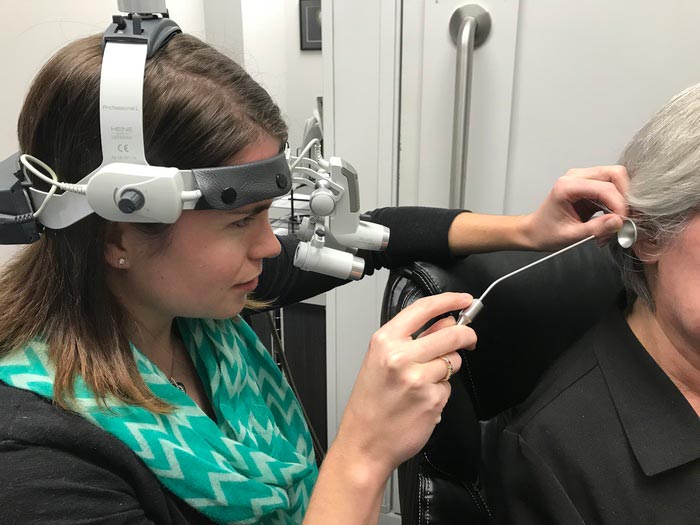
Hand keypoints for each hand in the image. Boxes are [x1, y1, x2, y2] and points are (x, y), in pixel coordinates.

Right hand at [332, 293, 475, 480]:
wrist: (363, 443)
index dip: (449, 301)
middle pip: (450, 333)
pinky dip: (441, 393)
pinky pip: (448, 387)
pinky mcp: (432, 400)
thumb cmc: (369, 404)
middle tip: (468, 340)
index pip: (423, 309)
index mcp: (384, 342)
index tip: (463, 299)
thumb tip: (444, 323)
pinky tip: (422, 401)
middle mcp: (400, 357)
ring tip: (425, 381)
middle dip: (466, 335)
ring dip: (448, 369)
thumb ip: (411, 340)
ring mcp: (418, 379)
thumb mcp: (379, 362)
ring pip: (454, 361)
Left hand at [522, 165, 629, 250]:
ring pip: (616, 179)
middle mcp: (576, 177)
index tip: (622, 222)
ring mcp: (583, 179)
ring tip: (615, 222)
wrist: (534, 231)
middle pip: (615, 174)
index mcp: (567, 186)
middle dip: (625, 196)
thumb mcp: (570, 236)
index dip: (619, 205)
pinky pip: (611, 188)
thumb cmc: (546, 232)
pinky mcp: (589, 186)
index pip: (605, 188)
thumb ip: (595, 229)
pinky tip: (610, 220)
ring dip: (621, 200)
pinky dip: (616, 203)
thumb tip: (619, 222)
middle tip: (625, 218)